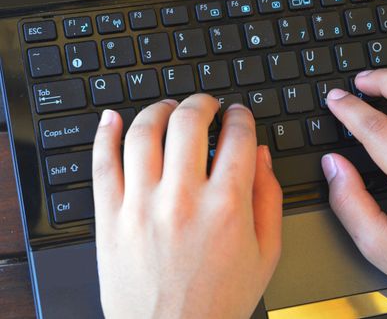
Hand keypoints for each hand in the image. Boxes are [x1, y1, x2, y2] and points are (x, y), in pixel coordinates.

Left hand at [92, 95, 281, 318]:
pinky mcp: (110, 217)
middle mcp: (183, 198)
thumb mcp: (265, 254)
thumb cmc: (218, 301)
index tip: (238, 115)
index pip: (237, 137)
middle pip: (189, 122)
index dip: (240, 117)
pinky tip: (113, 118)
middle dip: (202, 102)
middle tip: (206, 103)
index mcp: (227, 206)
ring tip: (167, 108)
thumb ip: (269, 198)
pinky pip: (102, 163)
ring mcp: (141, 205)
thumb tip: (261, 155)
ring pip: (143, 132)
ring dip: (158, 109)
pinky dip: (105, 133)